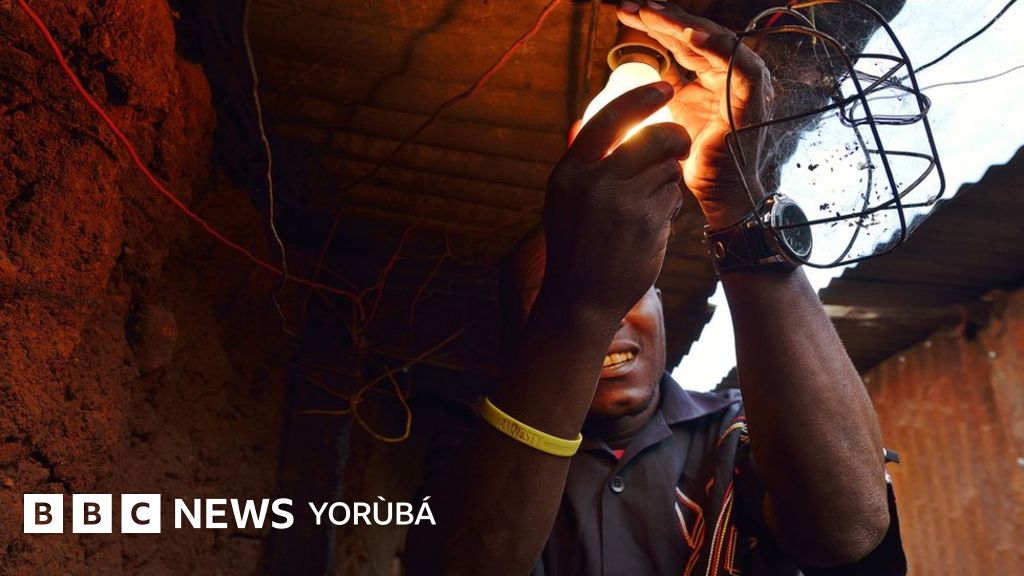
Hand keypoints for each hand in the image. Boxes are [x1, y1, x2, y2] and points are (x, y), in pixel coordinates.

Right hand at [543, 82, 690, 320]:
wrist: (581, 299)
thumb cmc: (572, 246)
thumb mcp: (563, 201)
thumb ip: (579, 163)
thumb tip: (584, 123)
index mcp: (570, 172)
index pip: (609, 119)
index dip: (640, 100)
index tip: (664, 87)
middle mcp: (595, 183)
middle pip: (653, 138)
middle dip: (674, 138)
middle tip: (680, 143)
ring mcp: (624, 204)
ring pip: (668, 170)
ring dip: (667, 179)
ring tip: (649, 201)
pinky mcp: (649, 224)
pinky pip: (673, 198)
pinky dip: (669, 205)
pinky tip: (652, 224)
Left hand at [618, 1, 773, 228]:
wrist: (717, 193)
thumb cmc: (693, 158)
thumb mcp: (668, 115)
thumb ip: (658, 89)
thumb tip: (631, 73)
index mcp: (711, 72)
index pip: (679, 40)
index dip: (651, 25)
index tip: (620, 12)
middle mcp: (731, 70)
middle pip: (694, 33)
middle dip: (660, 16)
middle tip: (627, 4)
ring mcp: (744, 80)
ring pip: (712, 39)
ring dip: (679, 24)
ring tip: (648, 12)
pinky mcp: (753, 95)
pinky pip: (737, 62)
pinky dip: (714, 45)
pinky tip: (687, 34)